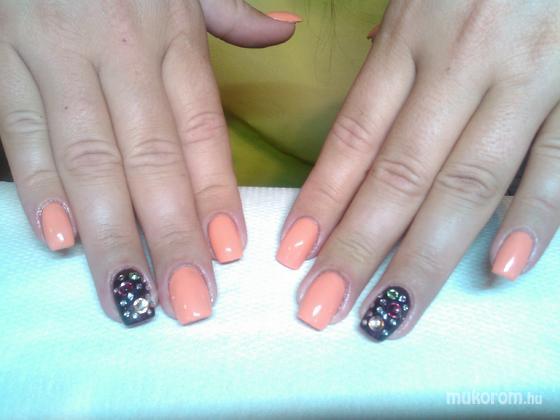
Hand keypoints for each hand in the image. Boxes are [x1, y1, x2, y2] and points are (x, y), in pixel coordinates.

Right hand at [0, 0, 297, 325]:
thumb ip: (232, 15)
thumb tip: (287, 31)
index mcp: (172, 32)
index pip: (200, 128)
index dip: (215, 193)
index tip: (229, 254)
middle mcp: (119, 48)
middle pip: (150, 157)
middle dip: (171, 235)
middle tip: (188, 302)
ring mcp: (54, 53)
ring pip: (87, 155)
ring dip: (111, 232)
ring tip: (132, 293)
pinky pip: (17, 128)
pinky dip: (36, 184)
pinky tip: (59, 237)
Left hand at [277, 0, 559, 339]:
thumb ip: (395, 55)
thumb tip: (363, 112)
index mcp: (412, 34)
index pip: (354, 136)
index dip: (321, 200)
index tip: (293, 254)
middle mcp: (462, 61)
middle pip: (400, 174)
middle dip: (357, 248)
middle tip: (322, 309)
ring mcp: (527, 78)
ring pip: (466, 183)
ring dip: (423, 256)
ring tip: (387, 314)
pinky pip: (558, 162)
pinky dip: (533, 217)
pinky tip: (502, 268)